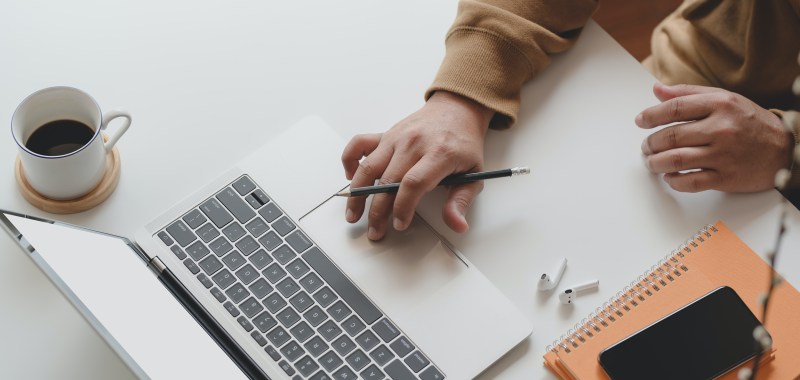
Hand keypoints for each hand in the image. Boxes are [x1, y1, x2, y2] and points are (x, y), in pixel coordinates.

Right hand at [341, 91, 492, 239]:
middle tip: (375, 231)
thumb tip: (457, 225)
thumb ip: (462, 200)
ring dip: (357, 193)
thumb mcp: (474, 173)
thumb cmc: (463, 143)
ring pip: (369, 167)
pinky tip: (351, 178)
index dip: (403, 207)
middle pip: (388, 180)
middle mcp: (414, 143)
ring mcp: (396, 137)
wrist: (457, 110)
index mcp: (439, 153)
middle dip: (378, 211)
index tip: (400, 224)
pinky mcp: (386, 134)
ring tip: (352, 214)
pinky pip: (359, 144)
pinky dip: (349, 160)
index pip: (414, 183)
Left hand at [636, 83, 793, 192]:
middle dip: (650, 144)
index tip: (640, 121)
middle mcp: (721, 129)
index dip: (651, 115)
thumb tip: (657, 89)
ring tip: (651, 162)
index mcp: (720, 105)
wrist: (784, 149)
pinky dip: (673, 181)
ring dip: (655, 163)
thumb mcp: (724, 99)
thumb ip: (688, 93)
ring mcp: (723, 154)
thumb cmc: (749, 122)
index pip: (674, 108)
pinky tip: (670, 177)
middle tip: (645, 147)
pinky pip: (690, 182)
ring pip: (675, 160)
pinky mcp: (726, 177)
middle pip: (671, 136)